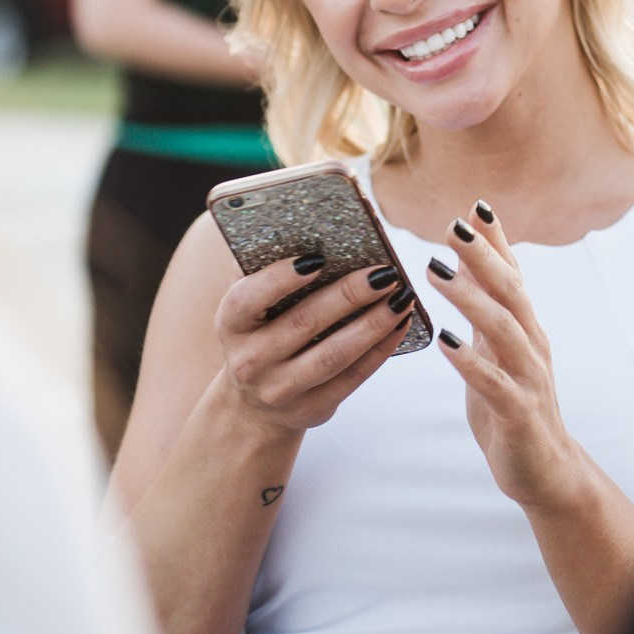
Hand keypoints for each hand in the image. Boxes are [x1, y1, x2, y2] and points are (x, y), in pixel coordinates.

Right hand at [214, 256, 414, 433]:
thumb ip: (261, 268)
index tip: (318, 257)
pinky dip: (380, 349)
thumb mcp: (248, 307)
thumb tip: (294, 224)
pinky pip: (353, 376)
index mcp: (231, 324)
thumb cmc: (258, 336)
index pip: (250, 298)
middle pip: (304, 323)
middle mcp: (251, 360)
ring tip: (402, 296)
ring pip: (334, 354)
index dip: (281, 278)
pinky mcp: (313, 408)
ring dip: (373, 323)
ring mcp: (281, 389)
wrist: (254, 406)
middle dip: (349, 295)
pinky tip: (400, 324)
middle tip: (384, 271)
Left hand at [431, 203, 588, 510]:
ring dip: (470, 298)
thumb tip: (459, 268)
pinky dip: (470, 361)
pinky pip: (494, 383)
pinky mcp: (519, 412)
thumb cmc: (515, 407)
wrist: (546, 471)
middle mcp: (532, 345)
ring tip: (437, 272)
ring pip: (503, 329)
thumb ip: (484, 312)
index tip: (477, 205)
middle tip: (454, 224)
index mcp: (525, 329)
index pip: (512, 275)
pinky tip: (445, 343)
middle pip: (510, 291)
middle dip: (483, 256)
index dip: (497, 241)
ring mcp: (529, 378)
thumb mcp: (496, 353)